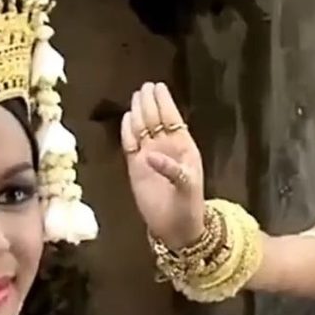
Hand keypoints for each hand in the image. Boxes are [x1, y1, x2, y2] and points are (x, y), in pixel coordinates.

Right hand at [123, 82, 204, 248]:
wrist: (175, 227)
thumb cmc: (187, 205)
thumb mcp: (186, 186)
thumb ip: (171, 170)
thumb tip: (151, 155)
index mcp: (183, 147)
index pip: (172, 119)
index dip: (165, 103)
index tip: (158, 86)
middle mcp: (165, 148)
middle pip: (155, 120)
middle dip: (150, 103)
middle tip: (144, 87)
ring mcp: (150, 157)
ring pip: (142, 129)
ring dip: (139, 113)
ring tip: (136, 97)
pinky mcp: (135, 167)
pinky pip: (130, 145)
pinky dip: (127, 133)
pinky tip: (127, 119)